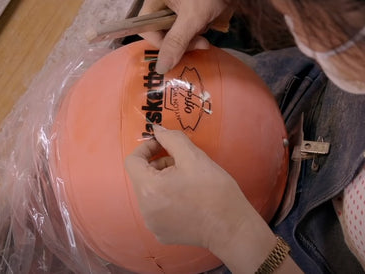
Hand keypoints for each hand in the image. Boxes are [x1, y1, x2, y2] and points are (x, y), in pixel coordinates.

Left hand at [124, 125, 251, 249]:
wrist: (232, 227)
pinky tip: (186, 199)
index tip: (162, 145)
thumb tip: (157, 130)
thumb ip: (171, 139)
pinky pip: (156, 209)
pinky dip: (166, 199)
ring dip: (162, 181)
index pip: (132, 161)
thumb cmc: (214, 191)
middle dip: (158, 165)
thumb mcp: (194, 157)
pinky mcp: (161, 234)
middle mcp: (145, 209)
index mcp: (149, 189)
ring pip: (149, 193)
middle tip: (181, 163)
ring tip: (186, 181)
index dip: (146, 148)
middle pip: (141, 177)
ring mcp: (152, 224)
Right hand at [139, 0, 229, 73]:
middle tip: (202, 42)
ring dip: (192, 31)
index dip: (162, 45)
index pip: (147, 29)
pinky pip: (187, 18)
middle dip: (182, 38)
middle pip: (163, 29)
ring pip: (176, 25)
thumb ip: (176, 42)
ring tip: (207, 24)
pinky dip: (197, 22)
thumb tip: (161, 68)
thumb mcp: (193, 17)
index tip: (181, 51)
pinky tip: (209, 18)